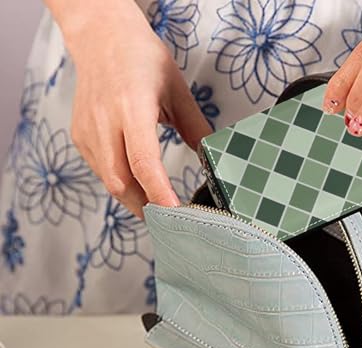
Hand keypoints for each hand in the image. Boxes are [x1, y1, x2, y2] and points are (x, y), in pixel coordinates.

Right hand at [59, 0, 211, 216]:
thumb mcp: (177, 88)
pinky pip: (100, 171)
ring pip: (109, 181)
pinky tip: (136, 184)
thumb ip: (195, 126)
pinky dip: (120, 183)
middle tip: (169, 222)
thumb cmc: (140, 58)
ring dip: (133, 199)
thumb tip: (209, 157)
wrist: (100, 38)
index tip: (176, 215)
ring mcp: (88, 130)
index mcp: (133, 107)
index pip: (144, 162)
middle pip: (122, 181)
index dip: (160, 194)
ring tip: (156, 207)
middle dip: (146, 207)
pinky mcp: (80, 136)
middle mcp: (105, 121)